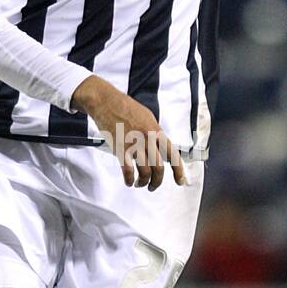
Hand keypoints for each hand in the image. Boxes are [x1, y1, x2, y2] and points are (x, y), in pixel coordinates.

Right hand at [72, 75, 185, 189]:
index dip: (178, 171)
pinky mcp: (120, 149)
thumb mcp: (148, 117)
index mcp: (157, 132)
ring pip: (145, 172)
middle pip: (159, 168)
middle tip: (153, 186)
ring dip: (143, 182)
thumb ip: (155, 134)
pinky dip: (129, 180)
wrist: (106, 102)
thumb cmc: (126, 108)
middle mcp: (148, 139)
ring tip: (140, 184)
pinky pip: (128, 171)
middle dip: (157, 181)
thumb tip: (161, 147)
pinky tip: (129, 181)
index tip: (180, 182)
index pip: (173, 155)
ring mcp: (134, 145)